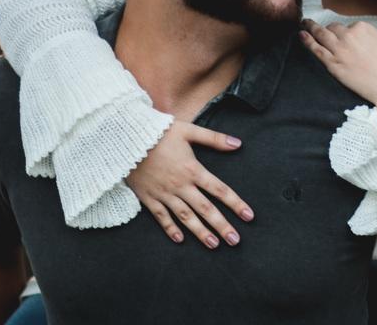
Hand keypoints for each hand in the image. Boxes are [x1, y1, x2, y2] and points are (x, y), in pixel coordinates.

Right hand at [126, 121, 253, 247]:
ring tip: (214, 245)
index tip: (249, 216)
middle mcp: (181, 185)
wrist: (127, 139)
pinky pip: (161, 217)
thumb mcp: (189, 130)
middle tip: (235, 241)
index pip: (220, 190)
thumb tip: (238, 143)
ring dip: (200, 232)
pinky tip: (180, 240)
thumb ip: (214, 138)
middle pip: (205, 209)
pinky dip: (170, 229)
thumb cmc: (160, 133)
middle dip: (222, 225)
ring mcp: (164, 194)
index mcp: (193, 170)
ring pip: (185, 217)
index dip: (236, 204)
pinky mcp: (149, 198)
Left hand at [300, 19, 376, 134]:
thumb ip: (366, 39)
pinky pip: (316, 49)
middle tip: (317, 27)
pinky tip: (301, 35)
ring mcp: (340, 49)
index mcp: (364, 27)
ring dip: (311, 27)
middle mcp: (350, 35)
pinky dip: (307, 40)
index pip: (348, 26)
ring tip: (305, 23)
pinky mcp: (333, 64)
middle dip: (328, 30)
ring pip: (322, 34)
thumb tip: (353, 42)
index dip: (345, 32)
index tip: (343, 37)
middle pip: (333, 28)